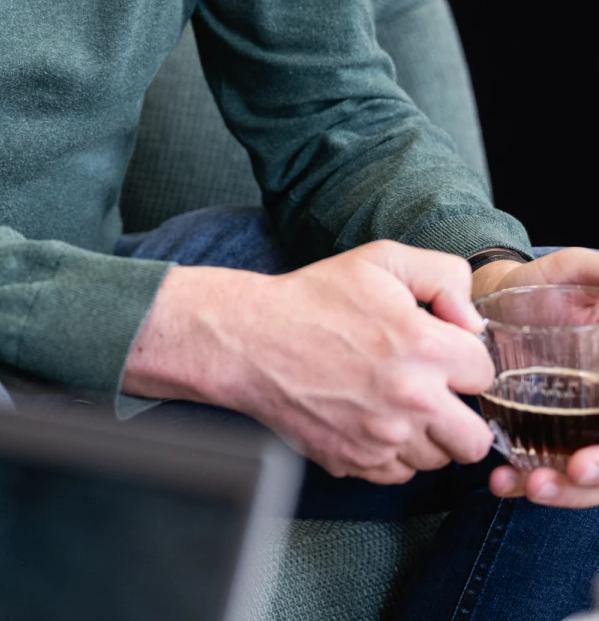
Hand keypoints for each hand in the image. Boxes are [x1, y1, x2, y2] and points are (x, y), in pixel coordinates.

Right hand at [124, 241, 494, 482]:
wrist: (248, 339)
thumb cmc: (312, 298)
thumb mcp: (379, 261)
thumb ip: (444, 275)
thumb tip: (474, 321)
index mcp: (422, 346)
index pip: (485, 373)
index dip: (462, 358)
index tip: (437, 350)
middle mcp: (410, 400)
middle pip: (476, 438)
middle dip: (459, 413)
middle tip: (430, 391)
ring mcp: (382, 438)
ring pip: (438, 459)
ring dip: (425, 435)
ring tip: (392, 401)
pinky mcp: (356, 461)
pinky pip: (399, 473)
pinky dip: (392, 453)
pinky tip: (369, 419)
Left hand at [472, 248, 598, 507]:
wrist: (502, 296)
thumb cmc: (548, 284)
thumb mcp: (580, 271)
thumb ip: (597, 272)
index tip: (581, 465)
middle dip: (589, 485)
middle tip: (546, 482)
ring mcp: (586, 428)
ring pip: (590, 480)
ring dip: (563, 493)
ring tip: (525, 486)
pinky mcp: (552, 435)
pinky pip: (553, 471)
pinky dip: (532, 482)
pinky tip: (504, 483)